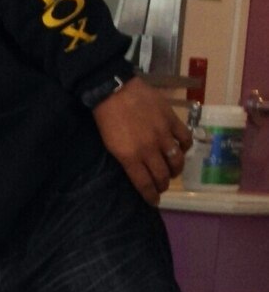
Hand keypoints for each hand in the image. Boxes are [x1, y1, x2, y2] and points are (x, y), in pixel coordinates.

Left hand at [92, 77, 191, 204]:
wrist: (114, 90)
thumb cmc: (106, 118)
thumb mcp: (110, 145)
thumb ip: (126, 160)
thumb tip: (138, 171)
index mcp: (130, 157)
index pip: (145, 183)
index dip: (151, 195)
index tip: (154, 201)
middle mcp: (149, 149)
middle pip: (163, 175)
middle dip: (163, 185)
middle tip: (162, 186)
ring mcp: (163, 134)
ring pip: (177, 160)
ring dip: (176, 170)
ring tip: (173, 171)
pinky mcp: (172, 120)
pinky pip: (185, 139)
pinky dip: (185, 147)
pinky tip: (181, 149)